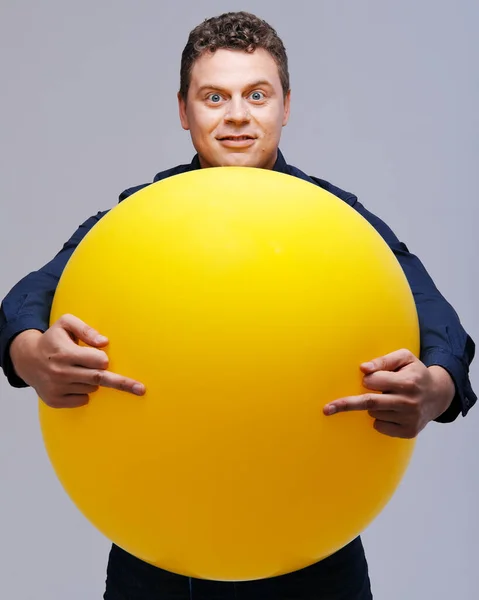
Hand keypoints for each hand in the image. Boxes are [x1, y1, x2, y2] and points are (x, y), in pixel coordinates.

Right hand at [9, 314, 144, 407]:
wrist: (27, 359)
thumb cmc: (53, 339)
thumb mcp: (66, 323)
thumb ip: (86, 329)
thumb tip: (104, 342)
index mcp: (65, 353)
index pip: (96, 361)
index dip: (102, 359)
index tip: (103, 359)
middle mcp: (60, 372)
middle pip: (99, 379)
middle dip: (122, 383)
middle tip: (141, 389)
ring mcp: (57, 389)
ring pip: (91, 388)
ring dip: (93, 380)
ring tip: (79, 370)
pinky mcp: (55, 401)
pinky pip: (82, 400)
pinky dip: (84, 392)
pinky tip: (73, 381)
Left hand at [323, 349, 454, 437]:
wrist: (438, 395)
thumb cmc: (415, 373)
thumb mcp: (404, 358)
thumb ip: (383, 360)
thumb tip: (363, 368)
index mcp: (408, 382)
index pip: (374, 382)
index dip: (369, 379)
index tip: (368, 379)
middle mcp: (409, 402)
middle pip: (370, 403)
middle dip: (346, 404)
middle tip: (327, 409)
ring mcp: (409, 419)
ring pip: (374, 414)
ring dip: (372, 406)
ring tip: (389, 398)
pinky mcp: (408, 432)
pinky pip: (380, 427)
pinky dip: (379, 419)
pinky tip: (392, 411)